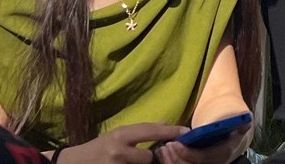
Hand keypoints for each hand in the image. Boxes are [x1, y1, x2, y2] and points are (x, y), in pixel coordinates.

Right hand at [53, 123, 186, 163]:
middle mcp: (118, 151)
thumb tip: (165, 124)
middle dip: (149, 160)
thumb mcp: (116, 135)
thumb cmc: (97, 148)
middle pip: (148, 157)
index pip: (150, 131)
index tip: (187, 132)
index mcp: (120, 135)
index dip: (170, 132)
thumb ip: (139, 132)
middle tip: (142, 158)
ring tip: (129, 162)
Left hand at [152, 128, 250, 163]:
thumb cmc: (233, 131)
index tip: (174, 144)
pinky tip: (161, 153)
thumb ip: (240, 123)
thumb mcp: (240, 126)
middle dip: (175, 158)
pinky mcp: (192, 163)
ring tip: (161, 149)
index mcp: (222, 155)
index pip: (202, 158)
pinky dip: (169, 161)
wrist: (232, 140)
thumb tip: (244, 120)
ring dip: (169, 161)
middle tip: (165, 146)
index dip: (187, 153)